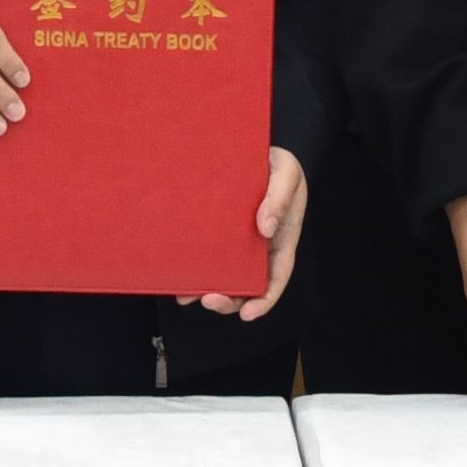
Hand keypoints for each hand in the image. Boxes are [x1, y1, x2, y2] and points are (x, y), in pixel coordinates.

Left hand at [193, 149, 310, 321]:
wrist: (262, 152)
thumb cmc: (282, 166)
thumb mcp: (287, 176)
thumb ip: (278, 200)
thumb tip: (265, 229)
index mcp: (282, 241)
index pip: (276, 279)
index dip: (264, 301)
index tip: (248, 314)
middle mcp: (260, 250)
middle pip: (248, 286)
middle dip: (229, 301)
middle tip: (209, 300)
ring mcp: (239, 244)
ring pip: (226, 277)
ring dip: (207, 291)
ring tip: (186, 296)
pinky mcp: (221, 234)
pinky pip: (209, 256)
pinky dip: (196, 269)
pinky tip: (178, 275)